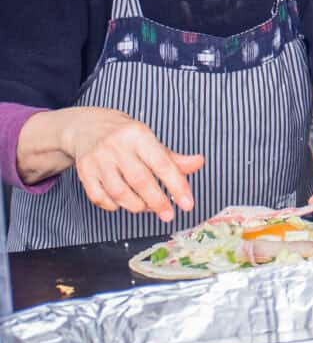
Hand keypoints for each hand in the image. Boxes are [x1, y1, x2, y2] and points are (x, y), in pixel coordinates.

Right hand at [60, 107, 204, 221]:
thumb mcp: (150, 140)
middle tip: (169, 215)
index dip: (177, 185)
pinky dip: (115, 206)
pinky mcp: (84, 172)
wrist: (87, 127)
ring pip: (120, 193)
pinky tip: (124, 202)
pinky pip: (101, 198)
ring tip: (147, 206)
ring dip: (137, 206)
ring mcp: (98, 159)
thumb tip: (198, 163)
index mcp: (138, 135)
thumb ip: (173, 158)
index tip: (187, 203)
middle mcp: (117, 146)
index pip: (161, 163)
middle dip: (158, 202)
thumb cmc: (125, 136)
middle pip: (140, 181)